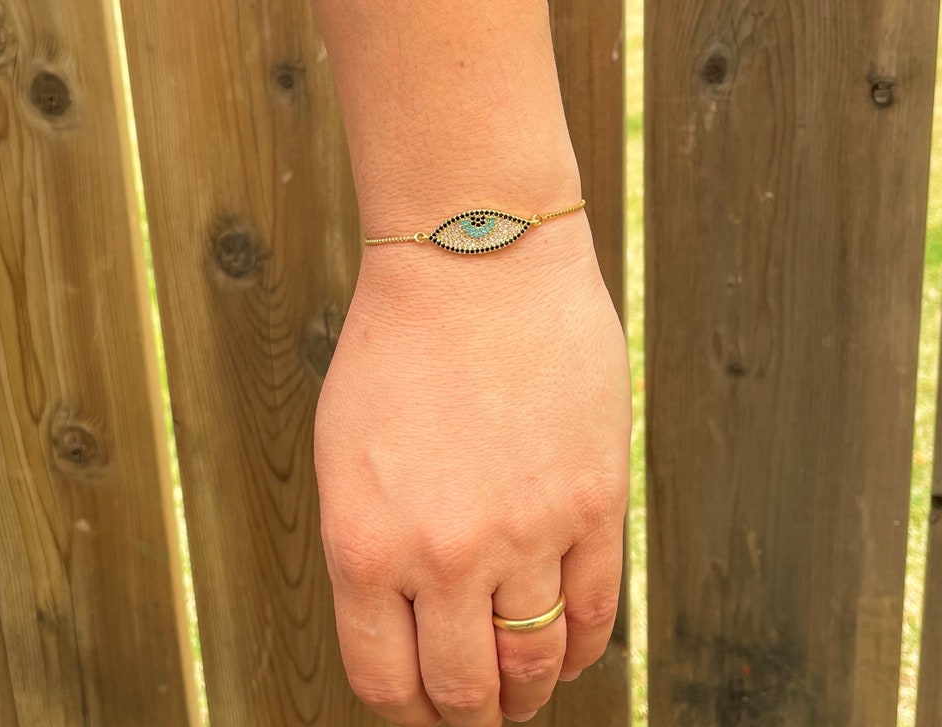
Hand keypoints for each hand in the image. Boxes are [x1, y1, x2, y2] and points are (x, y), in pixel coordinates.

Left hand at [314, 214, 629, 726]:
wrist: (476, 260)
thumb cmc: (400, 347)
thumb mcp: (345, 456)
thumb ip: (371, 549)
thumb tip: (407, 623)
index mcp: (365, 546)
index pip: (387, 682)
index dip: (409, 716)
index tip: (423, 712)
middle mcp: (445, 554)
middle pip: (465, 690)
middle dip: (471, 717)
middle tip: (480, 712)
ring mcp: (526, 531)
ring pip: (536, 662)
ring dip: (530, 692)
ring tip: (526, 690)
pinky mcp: (593, 502)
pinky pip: (596, 610)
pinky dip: (584, 647)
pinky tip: (573, 648)